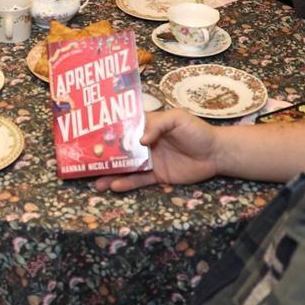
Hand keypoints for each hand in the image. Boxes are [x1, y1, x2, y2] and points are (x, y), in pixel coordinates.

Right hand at [92, 108, 221, 191]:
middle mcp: (145, 143)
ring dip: (111, 173)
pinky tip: (114, 186)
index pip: (124, 127)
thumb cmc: (197, 130)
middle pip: (120, 150)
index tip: (90, 135)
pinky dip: (126, 184)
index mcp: (148, 126)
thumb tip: (140, 139)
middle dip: (104, 156)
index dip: (108, 131)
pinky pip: (138, 180)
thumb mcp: (178, 118)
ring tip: (96, 181)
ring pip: (126, 167)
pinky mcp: (157, 176)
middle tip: (87, 162)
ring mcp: (150, 161)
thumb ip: (158, 125)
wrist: (216, 153)